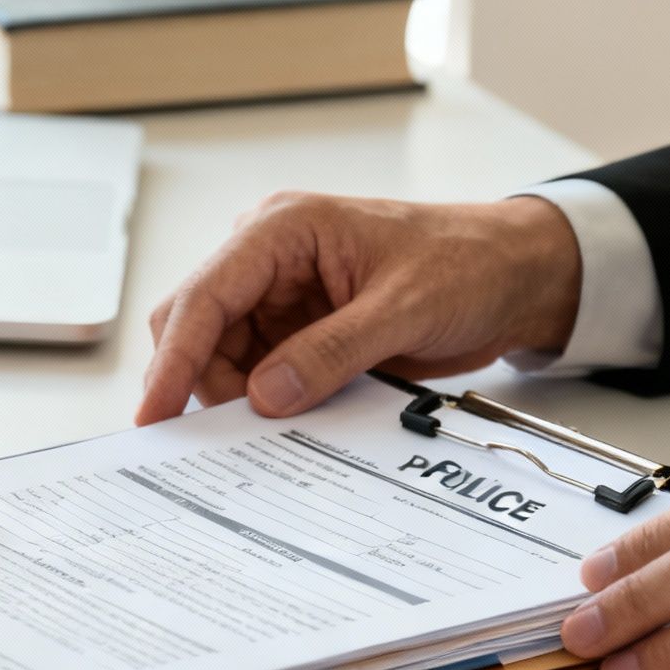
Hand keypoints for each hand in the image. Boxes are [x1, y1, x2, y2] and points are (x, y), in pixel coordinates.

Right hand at [137, 192, 582, 423]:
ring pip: (222, 358)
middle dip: (203, 383)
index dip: (173, 357)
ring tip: (275, 430)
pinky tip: (288, 422)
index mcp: (283, 229)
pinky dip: (265, 404)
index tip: (155, 413)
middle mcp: (269, 259)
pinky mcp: (299, 332)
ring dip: (238, 400)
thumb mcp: (403, 308)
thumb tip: (265, 396)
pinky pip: (258, 374)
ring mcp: (282, 298)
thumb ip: (331, 351)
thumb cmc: (467, 263)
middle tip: (225, 439)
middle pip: (197, 328)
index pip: (204, 296)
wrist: (514, 276)